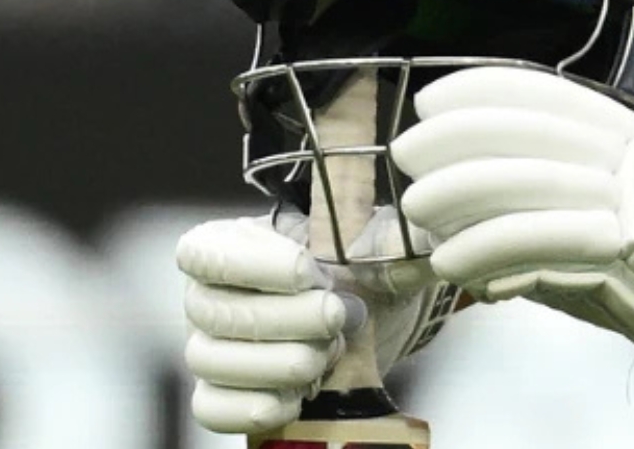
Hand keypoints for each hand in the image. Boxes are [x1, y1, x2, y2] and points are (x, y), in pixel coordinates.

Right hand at [176, 208, 456, 434]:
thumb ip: (399, 236)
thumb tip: (431, 224)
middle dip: (286, 319)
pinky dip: (255, 407)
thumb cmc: (366, 269)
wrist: (373, 321)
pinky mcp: (222, 396)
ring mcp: (208, 349)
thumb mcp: (385, 245)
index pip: (202, 253)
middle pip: (211, 312)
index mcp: (232, 243)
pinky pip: (213, 409)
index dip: (250, 266)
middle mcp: (206, 295)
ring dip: (280, 362)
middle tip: (342, 316)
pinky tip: (300, 397)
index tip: (310, 273)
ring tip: (332, 354)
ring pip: (210, 362)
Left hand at [392, 65, 633, 366]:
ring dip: (465, 193)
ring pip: (537, 183)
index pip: (550, 95)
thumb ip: (542, 186)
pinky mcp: (628, 253)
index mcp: (623, 132)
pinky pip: (548, 243)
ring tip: (418, 207)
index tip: (433, 99)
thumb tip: (453, 183)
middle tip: (408, 152)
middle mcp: (630, 157)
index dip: (487, 90)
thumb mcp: (600, 199)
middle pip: (536, 132)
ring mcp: (632, 203)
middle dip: (461, 136)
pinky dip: (492, 248)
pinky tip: (453, 261)